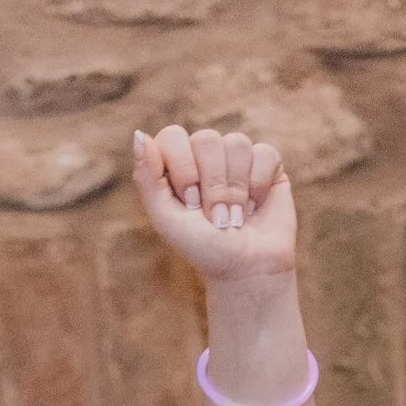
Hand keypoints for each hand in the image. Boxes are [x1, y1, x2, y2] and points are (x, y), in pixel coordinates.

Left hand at [133, 125, 294, 285]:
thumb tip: (138, 135)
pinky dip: (258, 185)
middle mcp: (205, 155)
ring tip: (235, 216)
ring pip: (237, 143)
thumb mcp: (166, 218)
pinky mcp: (267, 164)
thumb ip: (147, 178)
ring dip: (236, 189)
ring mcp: (236, 158)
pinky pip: (264, 153)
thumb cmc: (203, 248)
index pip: (173, 136)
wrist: (246, 270)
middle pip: (206, 139)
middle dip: (212, 185)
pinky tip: (254, 205)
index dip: (183, 169)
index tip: (190, 203)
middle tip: (214, 216)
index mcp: (176, 164)